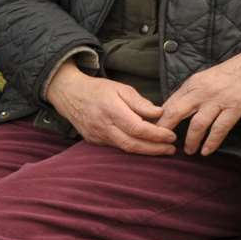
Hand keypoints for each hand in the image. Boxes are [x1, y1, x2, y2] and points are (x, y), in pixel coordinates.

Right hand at [45, 60, 176, 155]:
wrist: (69, 94)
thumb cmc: (98, 89)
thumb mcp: (120, 88)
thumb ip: (139, 102)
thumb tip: (159, 113)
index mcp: (111, 109)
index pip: (138, 128)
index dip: (157, 134)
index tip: (171, 135)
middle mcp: (103, 126)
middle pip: (132, 144)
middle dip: (154, 149)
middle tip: (171, 149)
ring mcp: (97, 136)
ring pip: (125, 149)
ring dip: (146, 151)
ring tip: (162, 150)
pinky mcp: (94, 141)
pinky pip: (116, 147)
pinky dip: (132, 148)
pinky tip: (144, 146)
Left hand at [156, 42, 240, 155]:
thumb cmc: (230, 75)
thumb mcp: (204, 79)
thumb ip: (189, 94)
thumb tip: (170, 111)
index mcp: (192, 84)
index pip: (169, 103)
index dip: (158, 120)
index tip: (152, 133)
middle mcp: (202, 91)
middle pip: (176, 112)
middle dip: (165, 131)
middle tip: (161, 145)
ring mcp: (218, 100)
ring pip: (197, 124)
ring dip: (190, 140)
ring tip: (188, 151)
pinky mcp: (235, 107)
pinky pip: (220, 128)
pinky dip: (212, 142)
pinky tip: (206, 151)